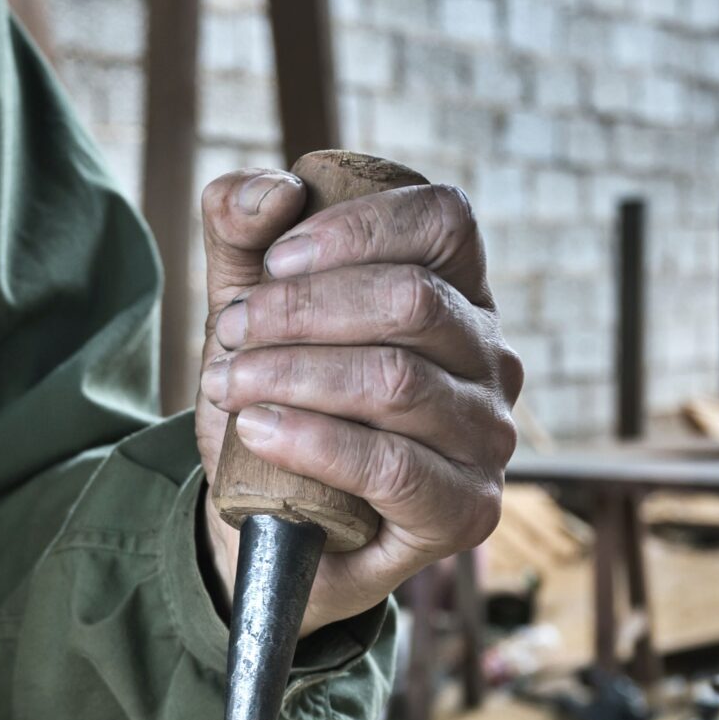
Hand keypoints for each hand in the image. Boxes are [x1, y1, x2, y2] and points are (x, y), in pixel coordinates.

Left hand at [192, 169, 522, 638]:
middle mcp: (490, 358)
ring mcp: (487, 437)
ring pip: (397, 380)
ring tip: (228, 384)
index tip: (275, 260)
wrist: (275, 528)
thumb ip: (242, 237)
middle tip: (228, 331)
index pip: (445, 222)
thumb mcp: (249, 312)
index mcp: (458, 293)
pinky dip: (314, 441)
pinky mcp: (466, 510)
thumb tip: (273, 191)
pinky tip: (258, 430)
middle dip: (302, 309)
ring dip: (292, 374)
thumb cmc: (277, 407)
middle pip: (413, 299)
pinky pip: (393, 466)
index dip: (358, 227)